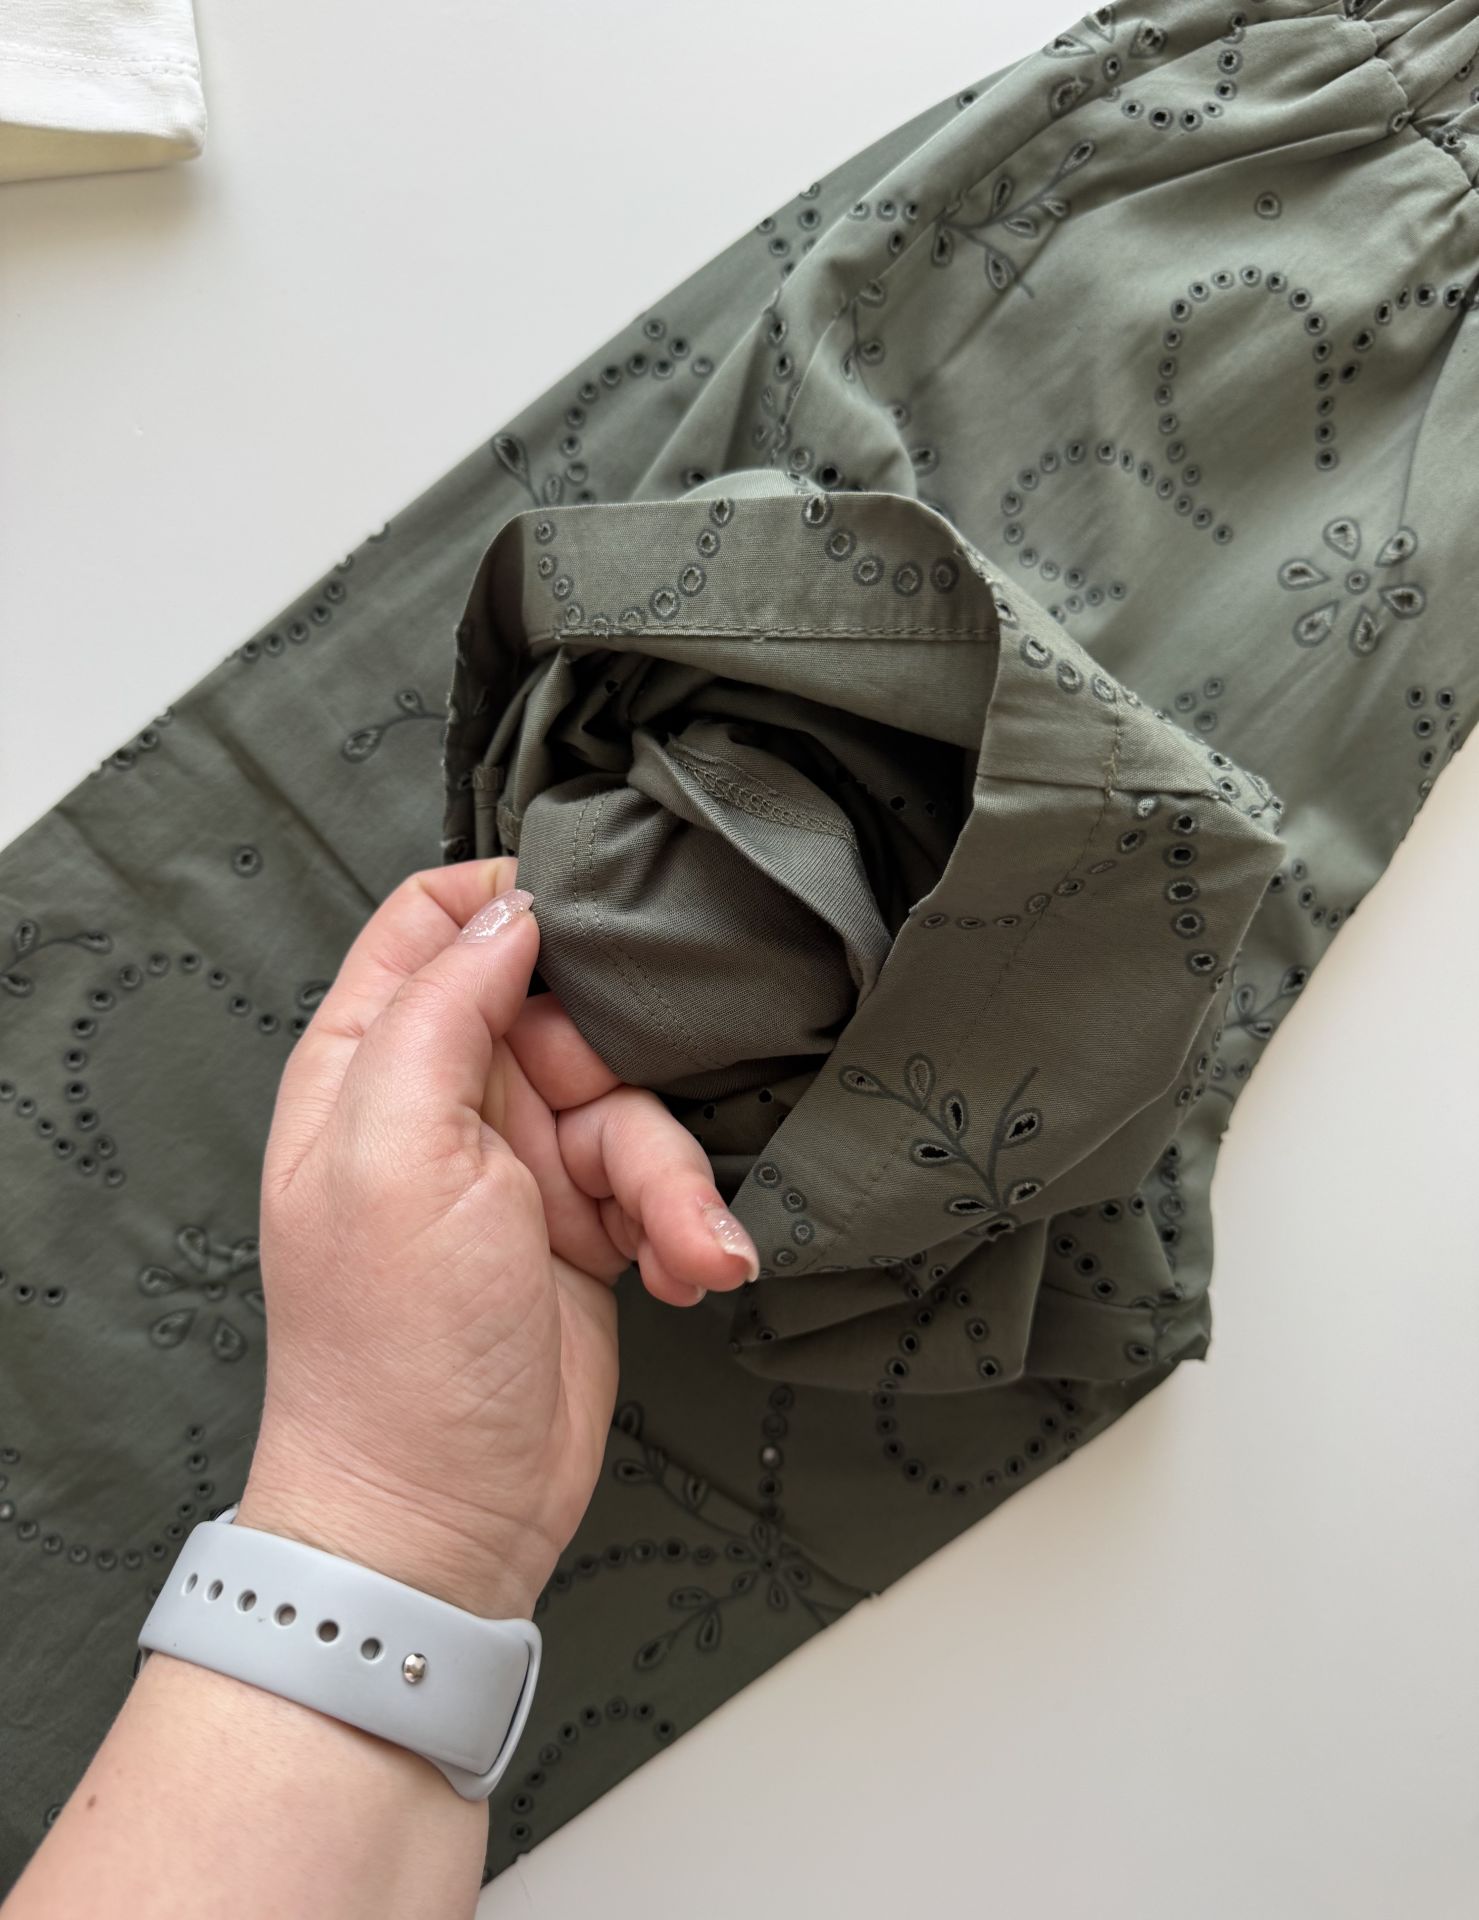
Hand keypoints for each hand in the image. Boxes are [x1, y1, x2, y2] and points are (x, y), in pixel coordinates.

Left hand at [236, 857, 758, 1619]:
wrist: (443, 1519)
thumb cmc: (394, 1349)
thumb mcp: (399, 1156)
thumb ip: (443, 1013)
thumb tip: (511, 913)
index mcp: (370, 1065)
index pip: (430, 923)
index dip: (510, 902)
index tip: (593, 920)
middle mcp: (444, 1104)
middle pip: (564, 1016)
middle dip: (620, 1083)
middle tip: (621, 1157)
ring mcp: (517, 1170)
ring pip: (630, 1110)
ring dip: (667, 1186)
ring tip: (679, 1256)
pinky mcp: (583, 1230)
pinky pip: (658, 1186)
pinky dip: (681, 1231)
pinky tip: (679, 1279)